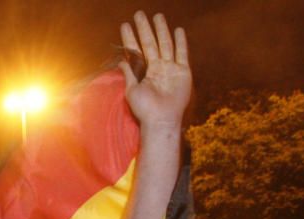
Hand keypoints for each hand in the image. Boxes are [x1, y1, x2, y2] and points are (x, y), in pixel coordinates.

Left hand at [119, 12, 190, 129]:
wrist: (161, 120)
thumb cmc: (144, 109)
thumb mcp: (132, 90)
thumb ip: (129, 74)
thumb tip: (121, 60)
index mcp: (143, 72)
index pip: (135, 50)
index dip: (130, 37)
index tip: (125, 25)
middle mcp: (156, 67)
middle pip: (150, 43)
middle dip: (145, 28)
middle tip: (139, 14)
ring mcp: (169, 68)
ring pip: (165, 44)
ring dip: (161, 30)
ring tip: (158, 16)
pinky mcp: (182, 72)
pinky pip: (182, 53)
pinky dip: (181, 42)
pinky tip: (178, 30)